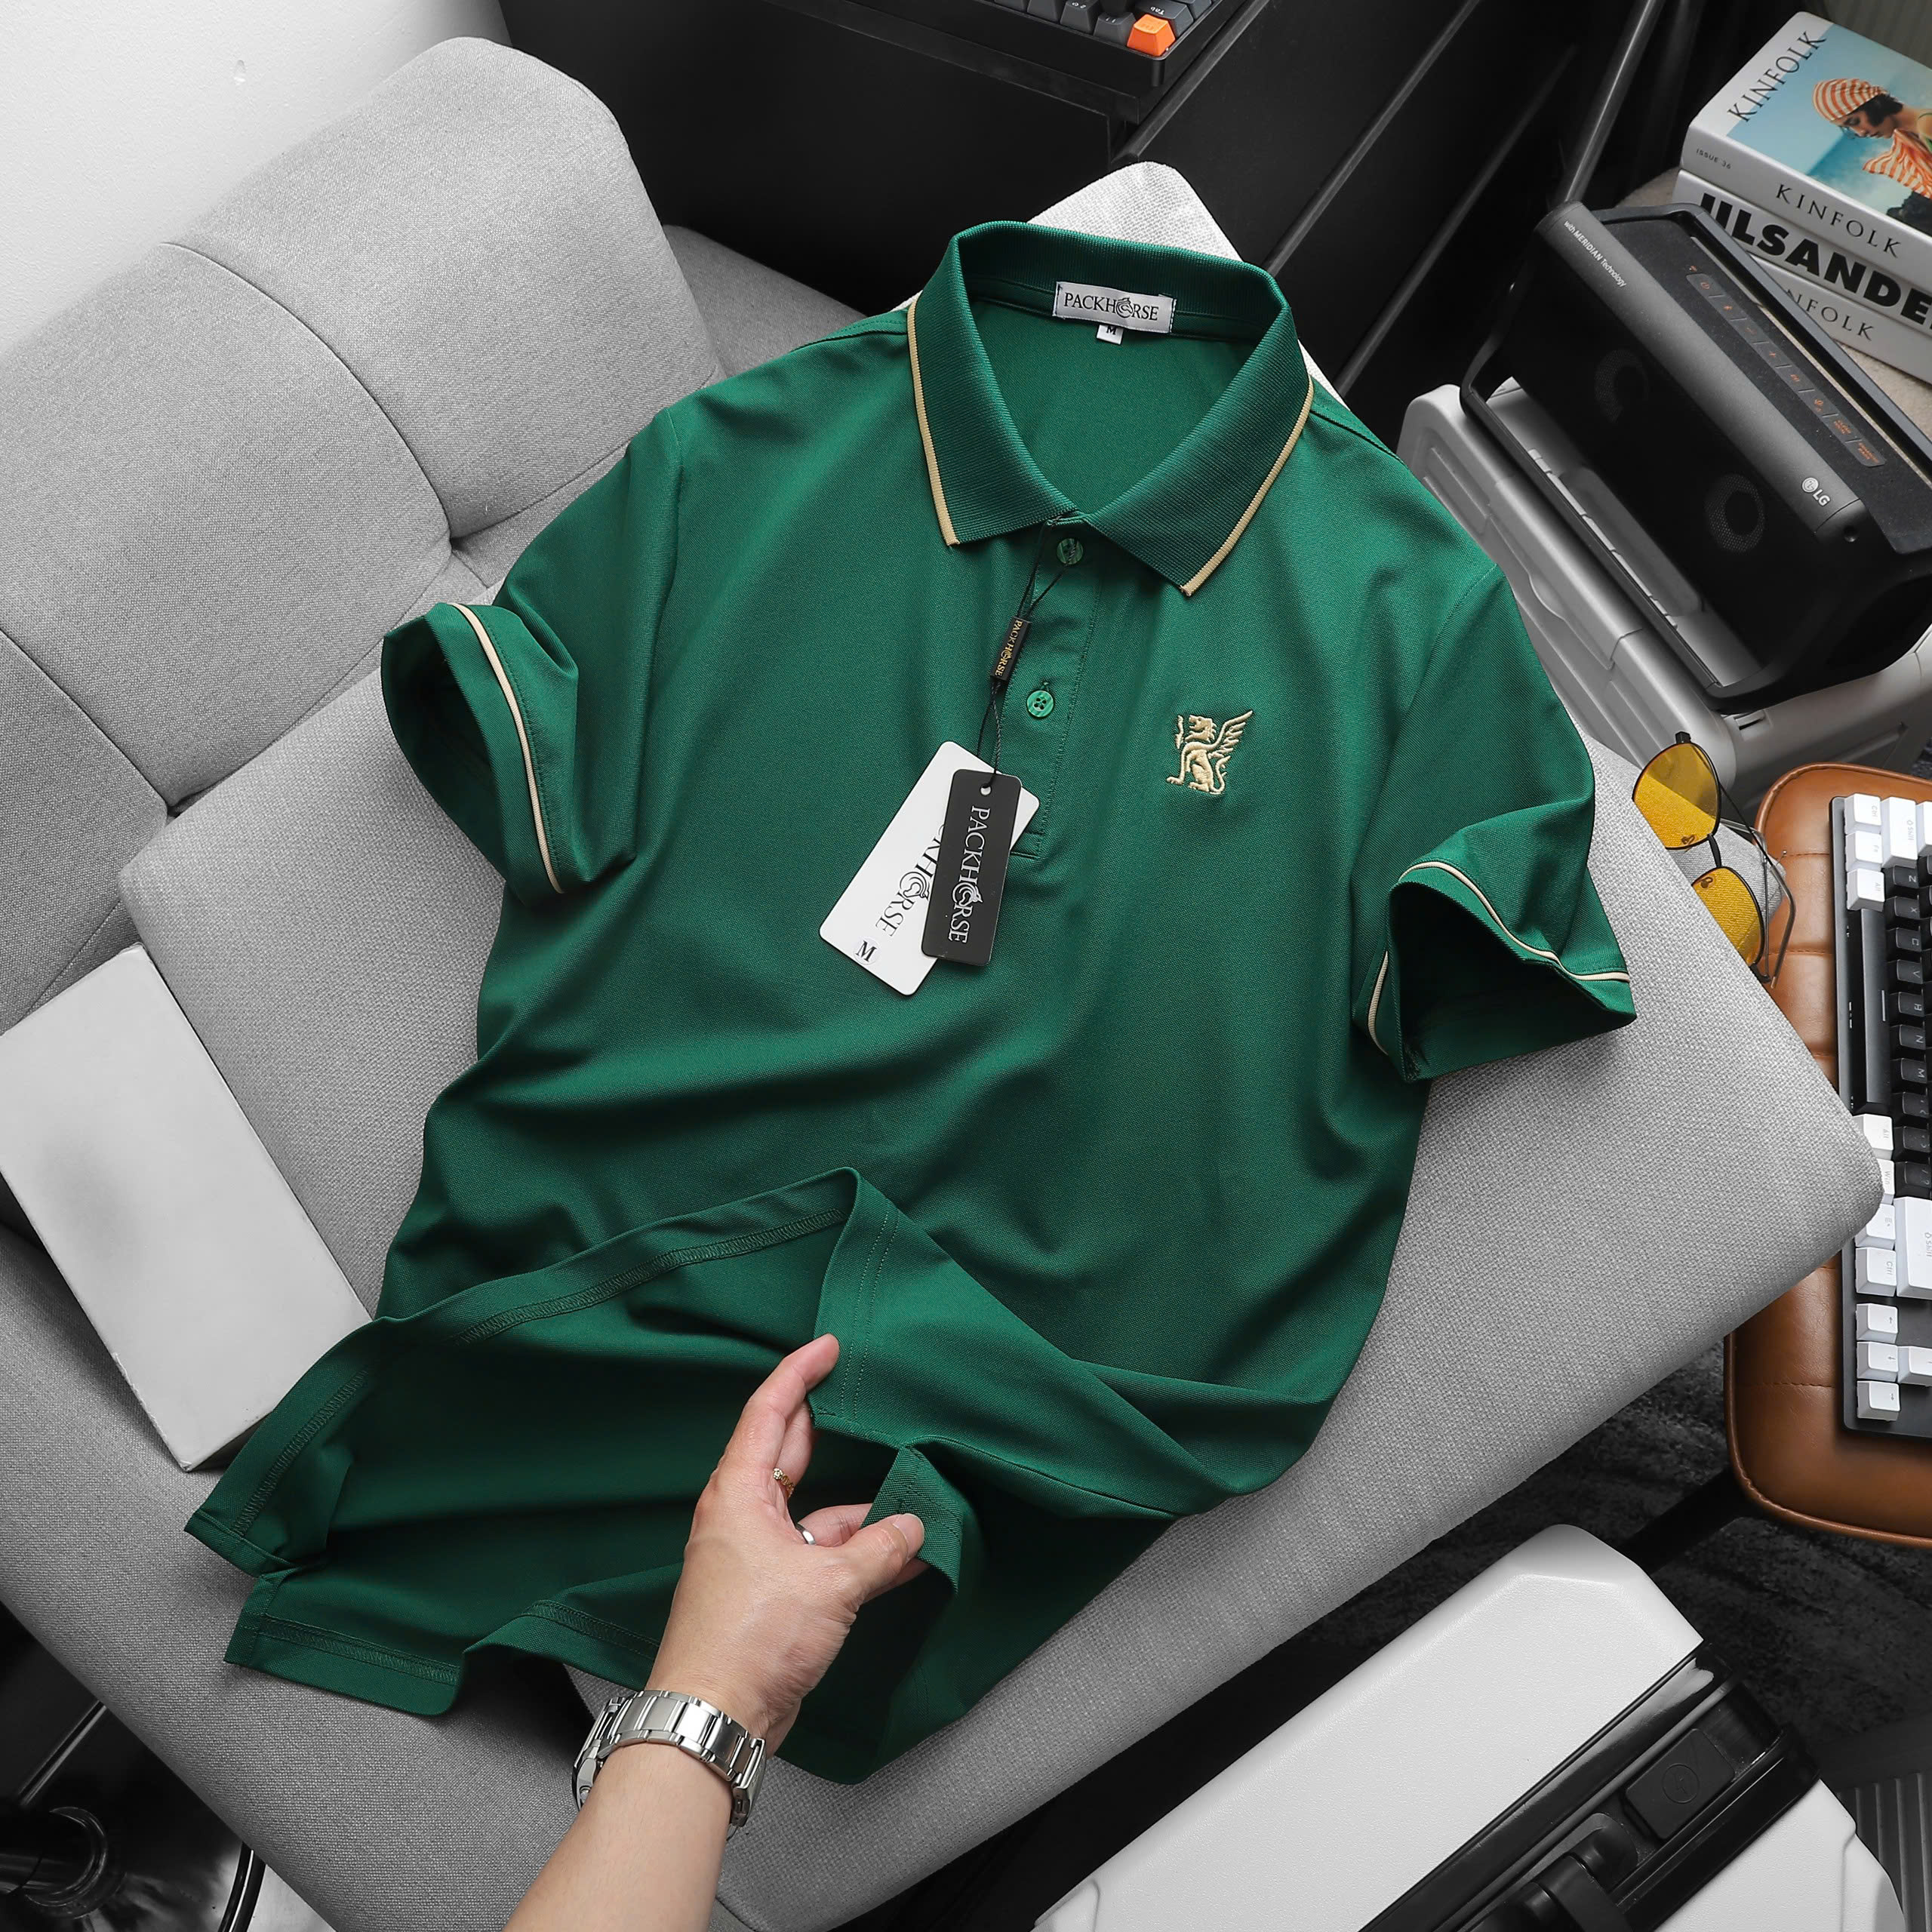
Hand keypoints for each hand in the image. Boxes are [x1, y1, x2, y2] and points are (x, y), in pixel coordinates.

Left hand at [645, 1333, 925, 1748]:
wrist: (713, 1717)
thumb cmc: (752, 1637)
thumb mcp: (829, 1585)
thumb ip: (879, 1550)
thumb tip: (915, 1527)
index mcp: (738, 1493)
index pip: (769, 1411)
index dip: (799, 1373)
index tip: (829, 1345)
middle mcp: (743, 1516)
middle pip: (790, 1452)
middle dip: (830, 1424)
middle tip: (865, 1392)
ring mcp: (757, 1556)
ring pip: (816, 1511)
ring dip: (862, 1507)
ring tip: (916, 1495)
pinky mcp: (773, 1595)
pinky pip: (822, 1555)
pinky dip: (860, 1553)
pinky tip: (906, 1558)